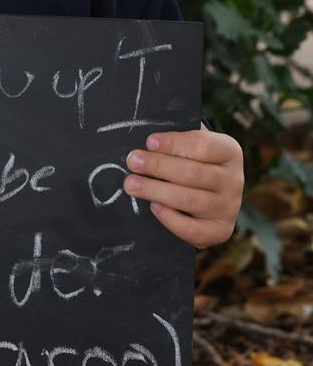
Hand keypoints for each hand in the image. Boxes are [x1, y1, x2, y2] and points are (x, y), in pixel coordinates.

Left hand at [123, 125, 243, 247]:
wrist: (208, 191)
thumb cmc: (191, 159)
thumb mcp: (190, 142)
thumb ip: (175, 138)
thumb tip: (149, 136)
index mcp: (229, 150)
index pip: (202, 145)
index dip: (174, 143)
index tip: (149, 142)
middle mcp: (234, 179)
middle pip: (192, 173)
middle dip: (158, 167)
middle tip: (132, 162)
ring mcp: (229, 207)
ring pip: (189, 200)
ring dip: (155, 191)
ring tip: (132, 185)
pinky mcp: (221, 230)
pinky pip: (193, 230)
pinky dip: (170, 219)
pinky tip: (153, 206)